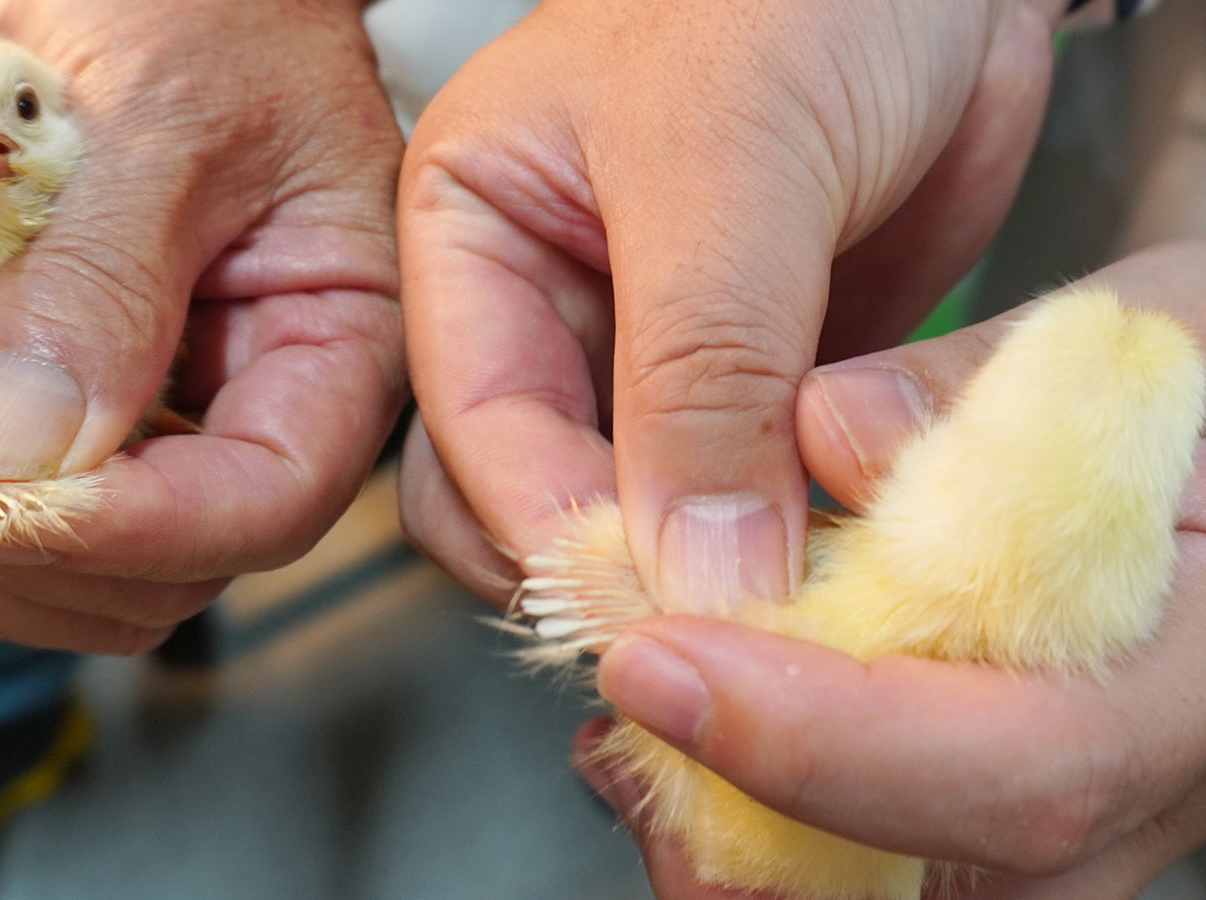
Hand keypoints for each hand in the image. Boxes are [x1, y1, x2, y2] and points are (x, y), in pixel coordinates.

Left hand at [0, 0, 404, 652]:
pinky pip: (27, 528)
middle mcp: (262, 410)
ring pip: (92, 582)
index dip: (135, 528)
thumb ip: (101, 282)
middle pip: (175, 574)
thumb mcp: (169, 117)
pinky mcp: (90, 421)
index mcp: (338, 342)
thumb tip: (10, 451)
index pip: (270, 500)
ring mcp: (172, 427)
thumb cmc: (215, 12)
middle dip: (35, 555)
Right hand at [396, 0, 1062, 608]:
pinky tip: (848, 555)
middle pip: (529, 494)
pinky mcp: (761, 388)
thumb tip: (691, 572)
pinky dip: (796, 539)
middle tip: (715, 621)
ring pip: (643, 513)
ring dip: (713, 566)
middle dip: (610, 565)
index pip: (472, 423)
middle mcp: (547, 307)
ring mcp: (656, 357)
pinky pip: (755, 497)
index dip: (549, 525)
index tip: (648, 603)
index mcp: (473, 235)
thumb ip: (701, 372)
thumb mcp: (726, 162)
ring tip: (795, 597)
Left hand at [582, 242, 1205, 898]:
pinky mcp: (1004, 819)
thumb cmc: (1205, 393)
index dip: (814, 737)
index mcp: (1200, 675)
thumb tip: (834, 430)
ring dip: (733, 831)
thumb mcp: (1131, 340)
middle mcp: (1143, 791)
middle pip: (930, 889)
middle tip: (626, 695)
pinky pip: (867, 874)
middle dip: (745, 821)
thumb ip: (981, 392)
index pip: (1023, 769)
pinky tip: (673, 740)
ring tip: (637, 714)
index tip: (653, 664)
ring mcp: (1076, 825)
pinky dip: (754, 822)